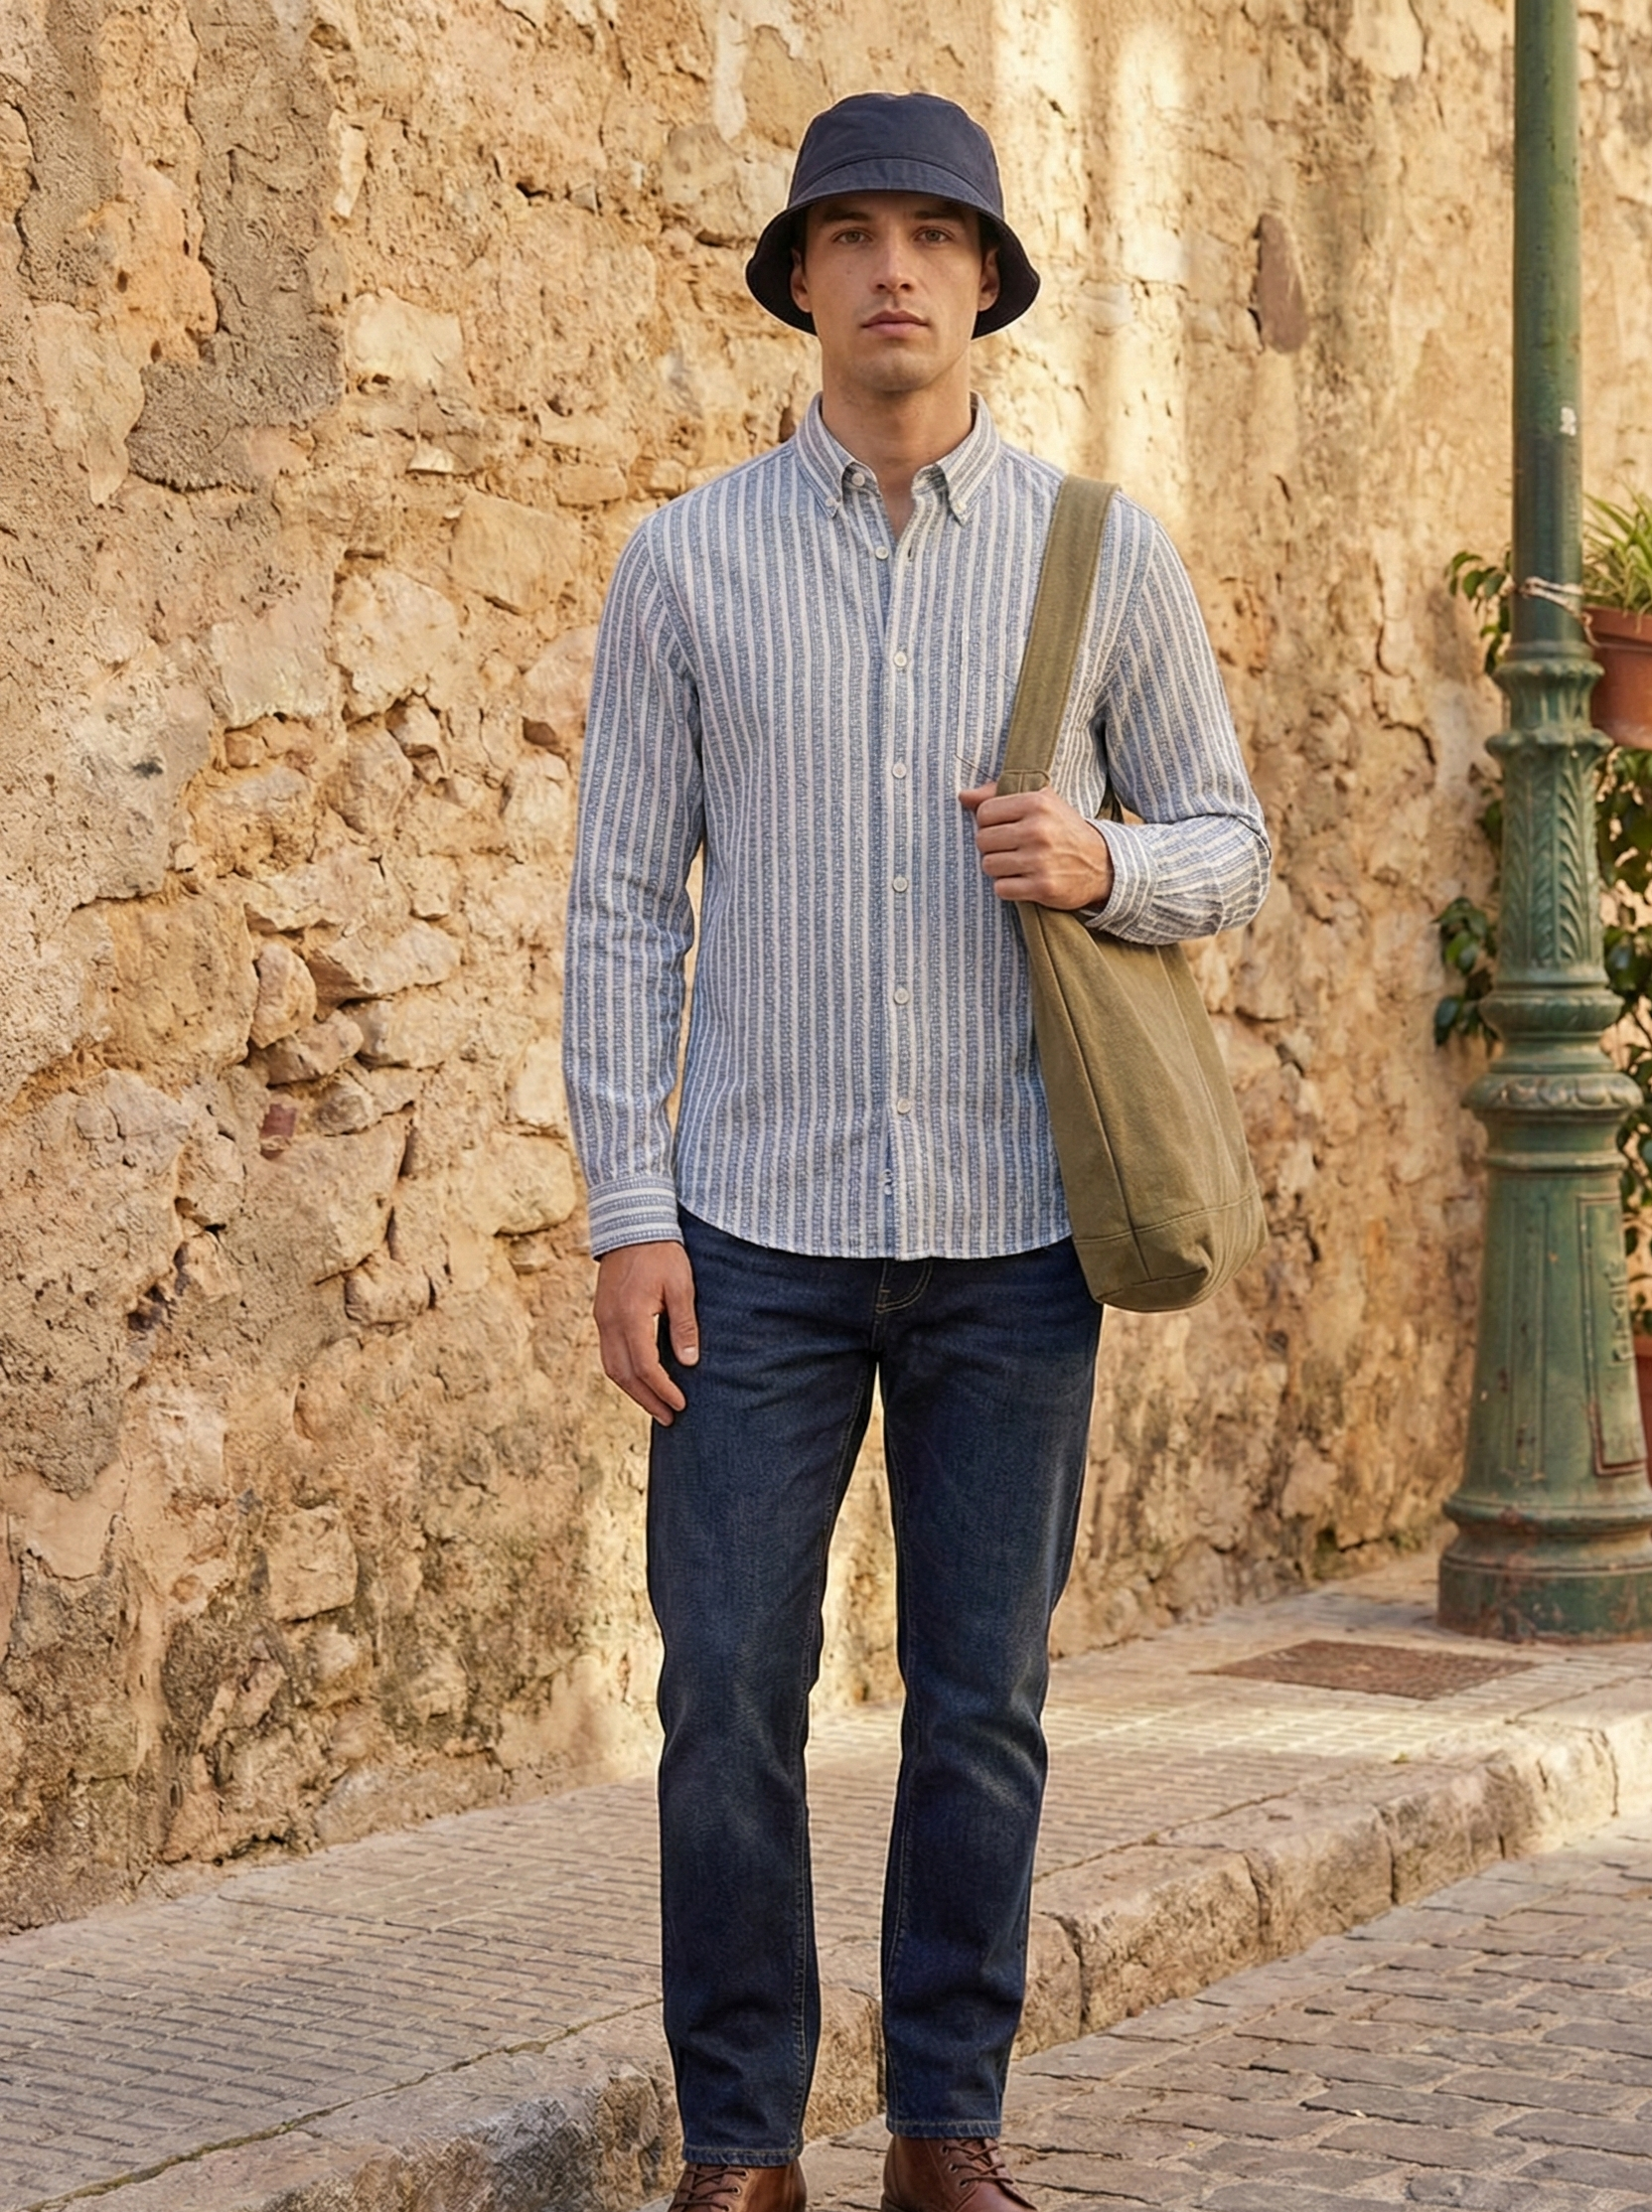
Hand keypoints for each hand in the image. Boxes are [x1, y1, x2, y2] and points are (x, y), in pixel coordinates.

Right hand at [593, 1240, 698, 1425]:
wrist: (632, 1223)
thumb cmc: (661, 1252)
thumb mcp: (681, 1286)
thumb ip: (683, 1326)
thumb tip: (688, 1362)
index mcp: (630, 1316)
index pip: (644, 1367)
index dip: (662, 1389)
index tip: (681, 1403)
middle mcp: (609, 1321)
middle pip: (623, 1374)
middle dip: (646, 1399)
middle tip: (669, 1417)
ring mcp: (601, 1318)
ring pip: (611, 1367)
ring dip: (633, 1390)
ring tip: (656, 1405)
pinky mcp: (601, 1313)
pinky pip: (608, 1353)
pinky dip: (624, 1372)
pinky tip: (641, 1378)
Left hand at [959, 781, 1113, 909]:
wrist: (1102, 864)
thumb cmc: (1063, 830)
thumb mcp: (1040, 801)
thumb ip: (998, 794)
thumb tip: (963, 796)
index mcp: (1037, 803)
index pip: (984, 813)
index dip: (987, 823)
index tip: (1003, 828)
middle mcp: (1038, 830)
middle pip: (983, 840)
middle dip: (991, 846)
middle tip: (1009, 848)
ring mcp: (1040, 860)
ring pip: (989, 865)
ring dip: (998, 868)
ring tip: (1016, 864)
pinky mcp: (1042, 887)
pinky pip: (1001, 888)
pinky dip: (1007, 887)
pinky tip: (1023, 880)